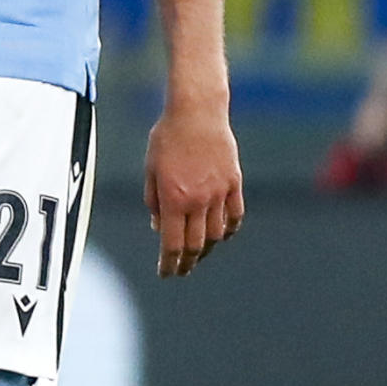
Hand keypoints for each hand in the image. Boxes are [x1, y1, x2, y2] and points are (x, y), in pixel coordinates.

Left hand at [145, 98, 245, 278]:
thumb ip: (153, 202)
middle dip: (186, 263)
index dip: (169, 264)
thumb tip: (159, 228)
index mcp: (174, 199)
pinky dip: (229, 230)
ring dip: (207, 249)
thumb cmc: (167, 137)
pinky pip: (235, 215)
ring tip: (198, 253)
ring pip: (217, 234)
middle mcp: (199, 200)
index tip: (166, 273)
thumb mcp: (151, 170)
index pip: (172, 244)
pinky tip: (222, 234)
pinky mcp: (234, 182)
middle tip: (181, 270)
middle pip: (196, 245)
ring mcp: (219, 192)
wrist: (197, 111)